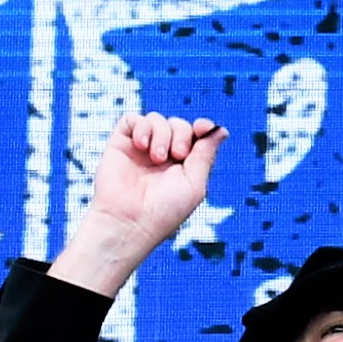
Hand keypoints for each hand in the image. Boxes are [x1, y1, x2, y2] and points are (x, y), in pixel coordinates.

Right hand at [49, 113, 226, 294]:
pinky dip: (141, 126)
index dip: (202, 127)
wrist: (128, 222)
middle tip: (177, 155)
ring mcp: (140, 149)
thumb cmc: (164, 210)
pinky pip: (132, 119)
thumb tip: (222, 129)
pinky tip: (142, 146)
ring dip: (162, 134)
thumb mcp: (194, 183)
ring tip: (157, 158)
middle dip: (182, 134)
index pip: (196, 135)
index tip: (203, 128)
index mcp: (183, 166)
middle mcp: (162, 155)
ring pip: (157, 119)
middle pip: (179, 124)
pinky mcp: (120, 144)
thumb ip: (206, 153)